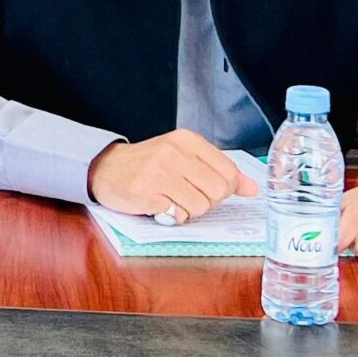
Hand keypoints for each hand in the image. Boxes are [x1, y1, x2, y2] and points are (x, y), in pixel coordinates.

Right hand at [88, 129, 256, 220]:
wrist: (105, 168)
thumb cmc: (148, 164)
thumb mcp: (184, 157)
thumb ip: (218, 170)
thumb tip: (252, 188)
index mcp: (187, 140)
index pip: (229, 172)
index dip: (225, 188)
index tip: (208, 188)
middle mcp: (173, 153)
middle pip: (218, 191)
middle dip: (208, 201)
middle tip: (189, 196)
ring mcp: (158, 173)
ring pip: (200, 206)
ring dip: (189, 211)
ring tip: (173, 200)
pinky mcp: (146, 193)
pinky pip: (178, 215)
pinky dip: (173, 216)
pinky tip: (161, 206)